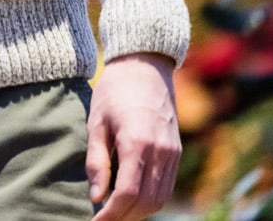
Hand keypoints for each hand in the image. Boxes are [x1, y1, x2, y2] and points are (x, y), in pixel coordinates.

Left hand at [87, 52, 181, 220]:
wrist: (144, 66)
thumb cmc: (114, 91)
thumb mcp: (96, 123)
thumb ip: (97, 161)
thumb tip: (96, 197)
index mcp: (137, 143)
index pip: (126, 194)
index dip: (110, 214)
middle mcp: (160, 152)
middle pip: (145, 202)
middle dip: (123, 217)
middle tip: (101, 219)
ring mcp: (172, 153)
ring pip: (159, 198)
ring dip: (138, 212)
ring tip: (114, 212)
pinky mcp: (176, 152)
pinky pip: (166, 186)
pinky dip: (150, 199)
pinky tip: (131, 199)